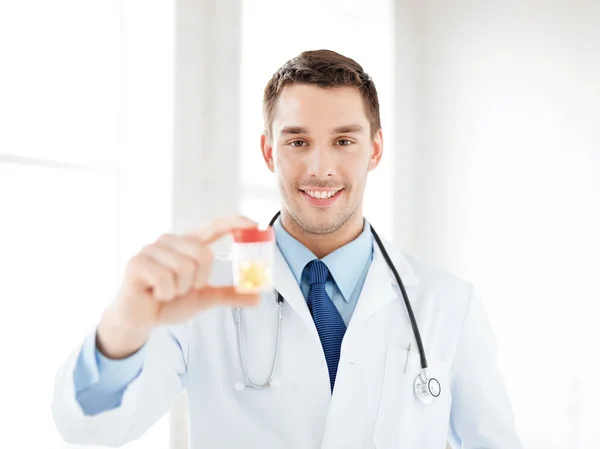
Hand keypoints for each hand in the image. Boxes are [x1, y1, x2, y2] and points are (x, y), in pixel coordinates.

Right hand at [97, 216, 259, 357]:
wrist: (138, 320)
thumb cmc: (169, 303)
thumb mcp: (204, 298)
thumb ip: (228, 294)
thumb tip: (257, 298)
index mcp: (188, 245)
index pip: (215, 226)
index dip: (236, 223)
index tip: (257, 226)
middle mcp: (170, 241)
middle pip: (203, 254)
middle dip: (199, 280)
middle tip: (184, 290)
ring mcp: (152, 249)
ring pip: (185, 268)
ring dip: (180, 290)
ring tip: (166, 292)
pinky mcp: (137, 262)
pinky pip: (166, 278)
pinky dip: (165, 294)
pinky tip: (154, 294)